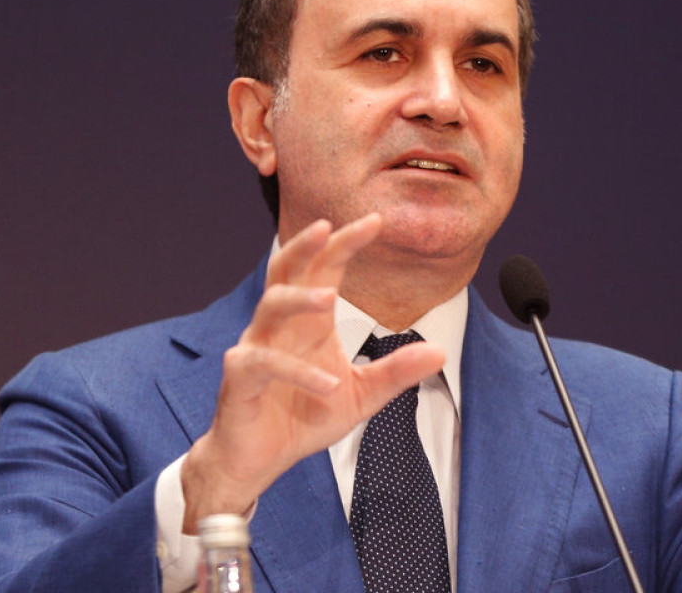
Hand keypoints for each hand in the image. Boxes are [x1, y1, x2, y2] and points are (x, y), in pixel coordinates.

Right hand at [180, 213, 445, 531]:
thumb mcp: (362, 396)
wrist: (257, 460)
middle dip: (307, 246)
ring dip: (299, 298)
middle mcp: (281, 327)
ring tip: (330, 298)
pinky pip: (265, 363)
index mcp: (309, 323)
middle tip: (329, 226)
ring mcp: (257, 348)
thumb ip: (396, 372)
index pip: (325, 270)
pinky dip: (298, 372)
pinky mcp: (241, 378)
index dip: (345, 244)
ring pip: (270, 306)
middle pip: (287, 270)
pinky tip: (328, 383)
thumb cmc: (302, 418)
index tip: (375, 221)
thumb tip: (440, 351)